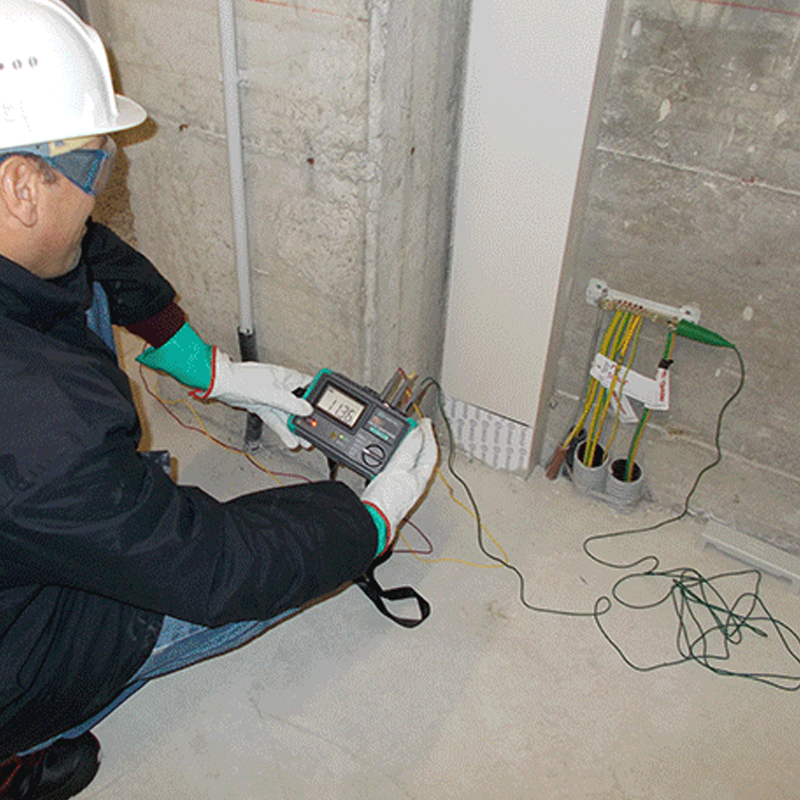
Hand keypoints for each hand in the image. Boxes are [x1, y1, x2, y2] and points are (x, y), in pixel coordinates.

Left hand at [197, 351, 312, 448]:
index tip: (324, 410)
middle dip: (306, 419)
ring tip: (304, 441)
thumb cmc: (243, 379)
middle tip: (314, 431)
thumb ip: (289, 403)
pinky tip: (289, 440)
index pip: (309, 386)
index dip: (317, 397)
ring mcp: (272, 397)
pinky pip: (277, 420)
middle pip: (299, 404)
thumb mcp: (270, 393)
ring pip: (288, 415)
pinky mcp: (264, 406)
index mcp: (287, 377)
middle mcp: (282, 387)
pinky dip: (282, 430)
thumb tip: (306, 409)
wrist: (222, 384)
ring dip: (295, 428)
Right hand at [361, 418, 437, 545]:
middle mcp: (414, 483)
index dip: (428, 435)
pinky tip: (390, 457)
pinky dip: (396, 458)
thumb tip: (418, 433)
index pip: (430, 451)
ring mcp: (403, 487)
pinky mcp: (390, 490)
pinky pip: (399, 469)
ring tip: (403, 437)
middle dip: (419, 441)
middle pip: (421, 457)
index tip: (425, 422)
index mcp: (421, 477)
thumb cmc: (386, 500)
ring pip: (410, 462)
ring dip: (408, 448)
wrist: (371, 519)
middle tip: (416, 427)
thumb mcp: (398, 468)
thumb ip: (408, 449)